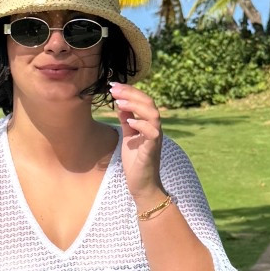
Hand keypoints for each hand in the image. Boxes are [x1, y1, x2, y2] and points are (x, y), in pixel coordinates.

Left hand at [109, 81, 163, 205]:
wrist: (142, 185)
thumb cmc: (135, 162)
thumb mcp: (128, 137)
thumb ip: (127, 120)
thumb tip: (121, 104)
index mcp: (149, 124)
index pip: (143, 101)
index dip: (130, 91)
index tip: (113, 85)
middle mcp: (155, 128)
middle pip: (149, 103)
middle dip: (131, 93)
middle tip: (114, 89)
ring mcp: (155, 138)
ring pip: (153, 114)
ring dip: (135, 106)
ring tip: (119, 102)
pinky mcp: (152, 149)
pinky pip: (152, 132)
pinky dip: (141, 124)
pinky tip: (128, 121)